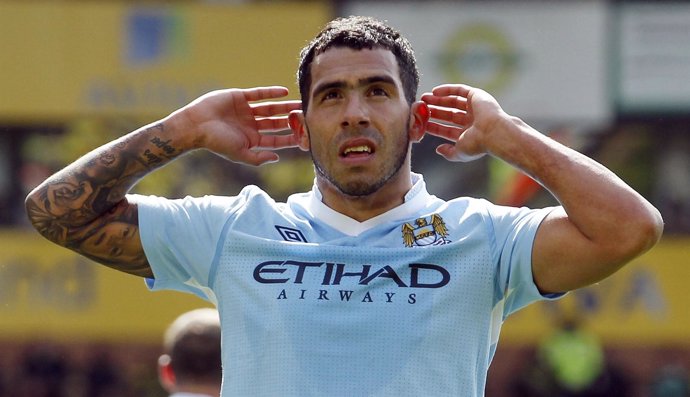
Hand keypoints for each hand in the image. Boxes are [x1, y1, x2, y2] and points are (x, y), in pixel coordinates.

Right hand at [178, 86, 301, 165]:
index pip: (275, 140)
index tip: (304, 137)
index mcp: (251, 140)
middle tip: (306, 117)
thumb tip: (277, 158)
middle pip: (276, 123)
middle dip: (290, 121)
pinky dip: (271, 92)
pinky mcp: (239, 97)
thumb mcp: (239, 154)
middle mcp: (251, 125)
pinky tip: (284, 92)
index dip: (289, 138)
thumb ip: (258, 158)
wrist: (196, 125)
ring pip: (270, 108)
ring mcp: (246, 111)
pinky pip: (258, 94)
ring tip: (299, 103)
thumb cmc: (216, 142)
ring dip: (284, 106)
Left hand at [421, 84, 506, 161]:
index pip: (448, 130)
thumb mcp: (460, 152)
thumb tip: (438, 149)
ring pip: (453, 102)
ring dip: (438, 100)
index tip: (421, 124)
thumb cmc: (477, 144)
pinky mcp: (477, 95)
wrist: (493, 132)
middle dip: (434, 111)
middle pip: (449, 115)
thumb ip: (449, 152)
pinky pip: (460, 90)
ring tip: (423, 99)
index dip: (434, 127)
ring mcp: (475, 108)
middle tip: (420, 109)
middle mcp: (473, 121)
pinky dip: (447, 90)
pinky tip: (434, 92)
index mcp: (469, 135)